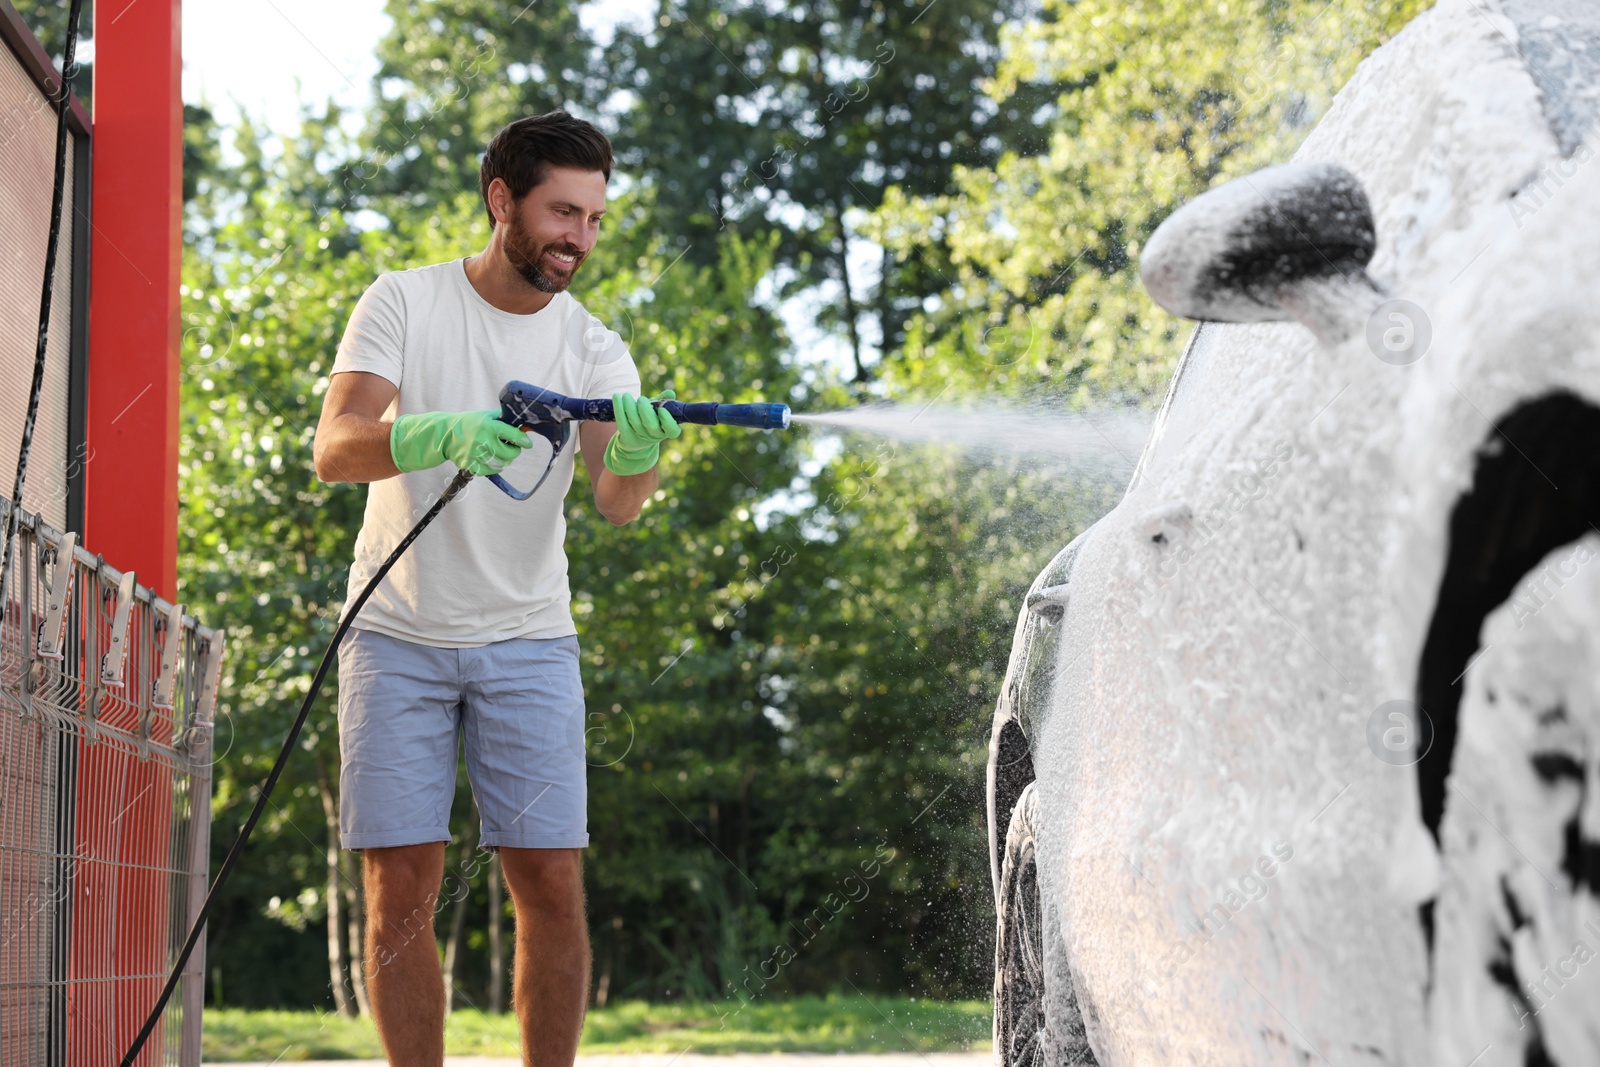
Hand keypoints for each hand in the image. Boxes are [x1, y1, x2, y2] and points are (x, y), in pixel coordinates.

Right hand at [390, 410, 532, 475]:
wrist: (445, 434)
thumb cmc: (469, 423)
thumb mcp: (486, 416)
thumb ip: (504, 420)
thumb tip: (524, 426)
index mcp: (488, 426)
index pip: (513, 435)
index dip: (523, 440)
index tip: (527, 443)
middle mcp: (482, 441)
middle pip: (510, 453)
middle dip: (514, 451)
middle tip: (512, 447)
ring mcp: (476, 454)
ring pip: (502, 464)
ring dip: (505, 460)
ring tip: (501, 453)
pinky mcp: (470, 465)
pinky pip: (490, 471)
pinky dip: (494, 467)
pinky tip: (490, 459)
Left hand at [604, 390, 681, 475]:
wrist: (636, 438)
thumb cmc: (651, 418)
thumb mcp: (658, 410)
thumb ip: (664, 401)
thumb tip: (670, 393)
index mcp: (666, 430)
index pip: (672, 430)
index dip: (668, 421)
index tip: (662, 409)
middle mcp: (655, 436)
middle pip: (651, 426)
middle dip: (645, 411)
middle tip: (641, 399)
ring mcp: (641, 439)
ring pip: (635, 423)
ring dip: (630, 407)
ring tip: (626, 395)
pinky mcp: (627, 438)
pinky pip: (622, 423)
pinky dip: (619, 408)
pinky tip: (616, 397)